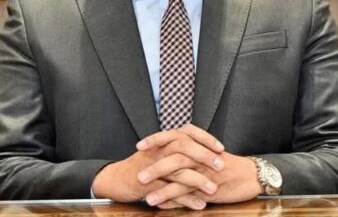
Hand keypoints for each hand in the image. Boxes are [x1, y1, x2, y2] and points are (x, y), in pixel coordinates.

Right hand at [91, 124, 224, 208]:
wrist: (116, 179)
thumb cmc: (142, 165)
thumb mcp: (159, 152)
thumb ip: (178, 149)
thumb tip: (202, 150)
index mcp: (163, 141)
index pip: (187, 132)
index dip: (205, 138)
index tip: (221, 147)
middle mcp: (158, 150)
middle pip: (184, 147)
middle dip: (204, 156)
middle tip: (221, 165)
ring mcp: (153, 167)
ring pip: (178, 171)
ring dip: (198, 180)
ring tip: (214, 189)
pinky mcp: (149, 184)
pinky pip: (170, 191)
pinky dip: (186, 199)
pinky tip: (199, 205)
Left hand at [136, 126, 262, 205]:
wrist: (251, 175)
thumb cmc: (228, 166)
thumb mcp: (207, 154)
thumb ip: (190, 153)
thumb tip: (169, 156)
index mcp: (198, 144)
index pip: (174, 136)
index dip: (156, 140)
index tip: (140, 146)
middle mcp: (200, 155)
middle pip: (174, 154)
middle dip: (154, 164)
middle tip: (138, 174)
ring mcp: (204, 170)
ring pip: (179, 174)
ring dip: (160, 185)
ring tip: (145, 194)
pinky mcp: (209, 186)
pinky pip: (188, 192)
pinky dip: (172, 198)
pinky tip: (160, 204)